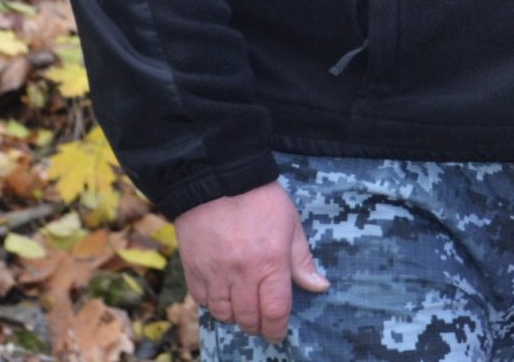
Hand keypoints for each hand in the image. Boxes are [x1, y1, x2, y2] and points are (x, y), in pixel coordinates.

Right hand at [175, 180, 329, 341]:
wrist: (216, 179)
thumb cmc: (260, 199)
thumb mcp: (291, 223)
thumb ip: (302, 260)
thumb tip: (320, 286)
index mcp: (271, 263)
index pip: (275, 311)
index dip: (278, 328)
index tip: (279, 334)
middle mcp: (242, 274)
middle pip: (249, 318)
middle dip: (258, 326)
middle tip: (262, 323)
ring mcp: (215, 273)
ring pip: (223, 314)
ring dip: (235, 316)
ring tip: (242, 307)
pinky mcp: (193, 269)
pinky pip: (202, 300)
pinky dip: (213, 303)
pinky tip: (222, 293)